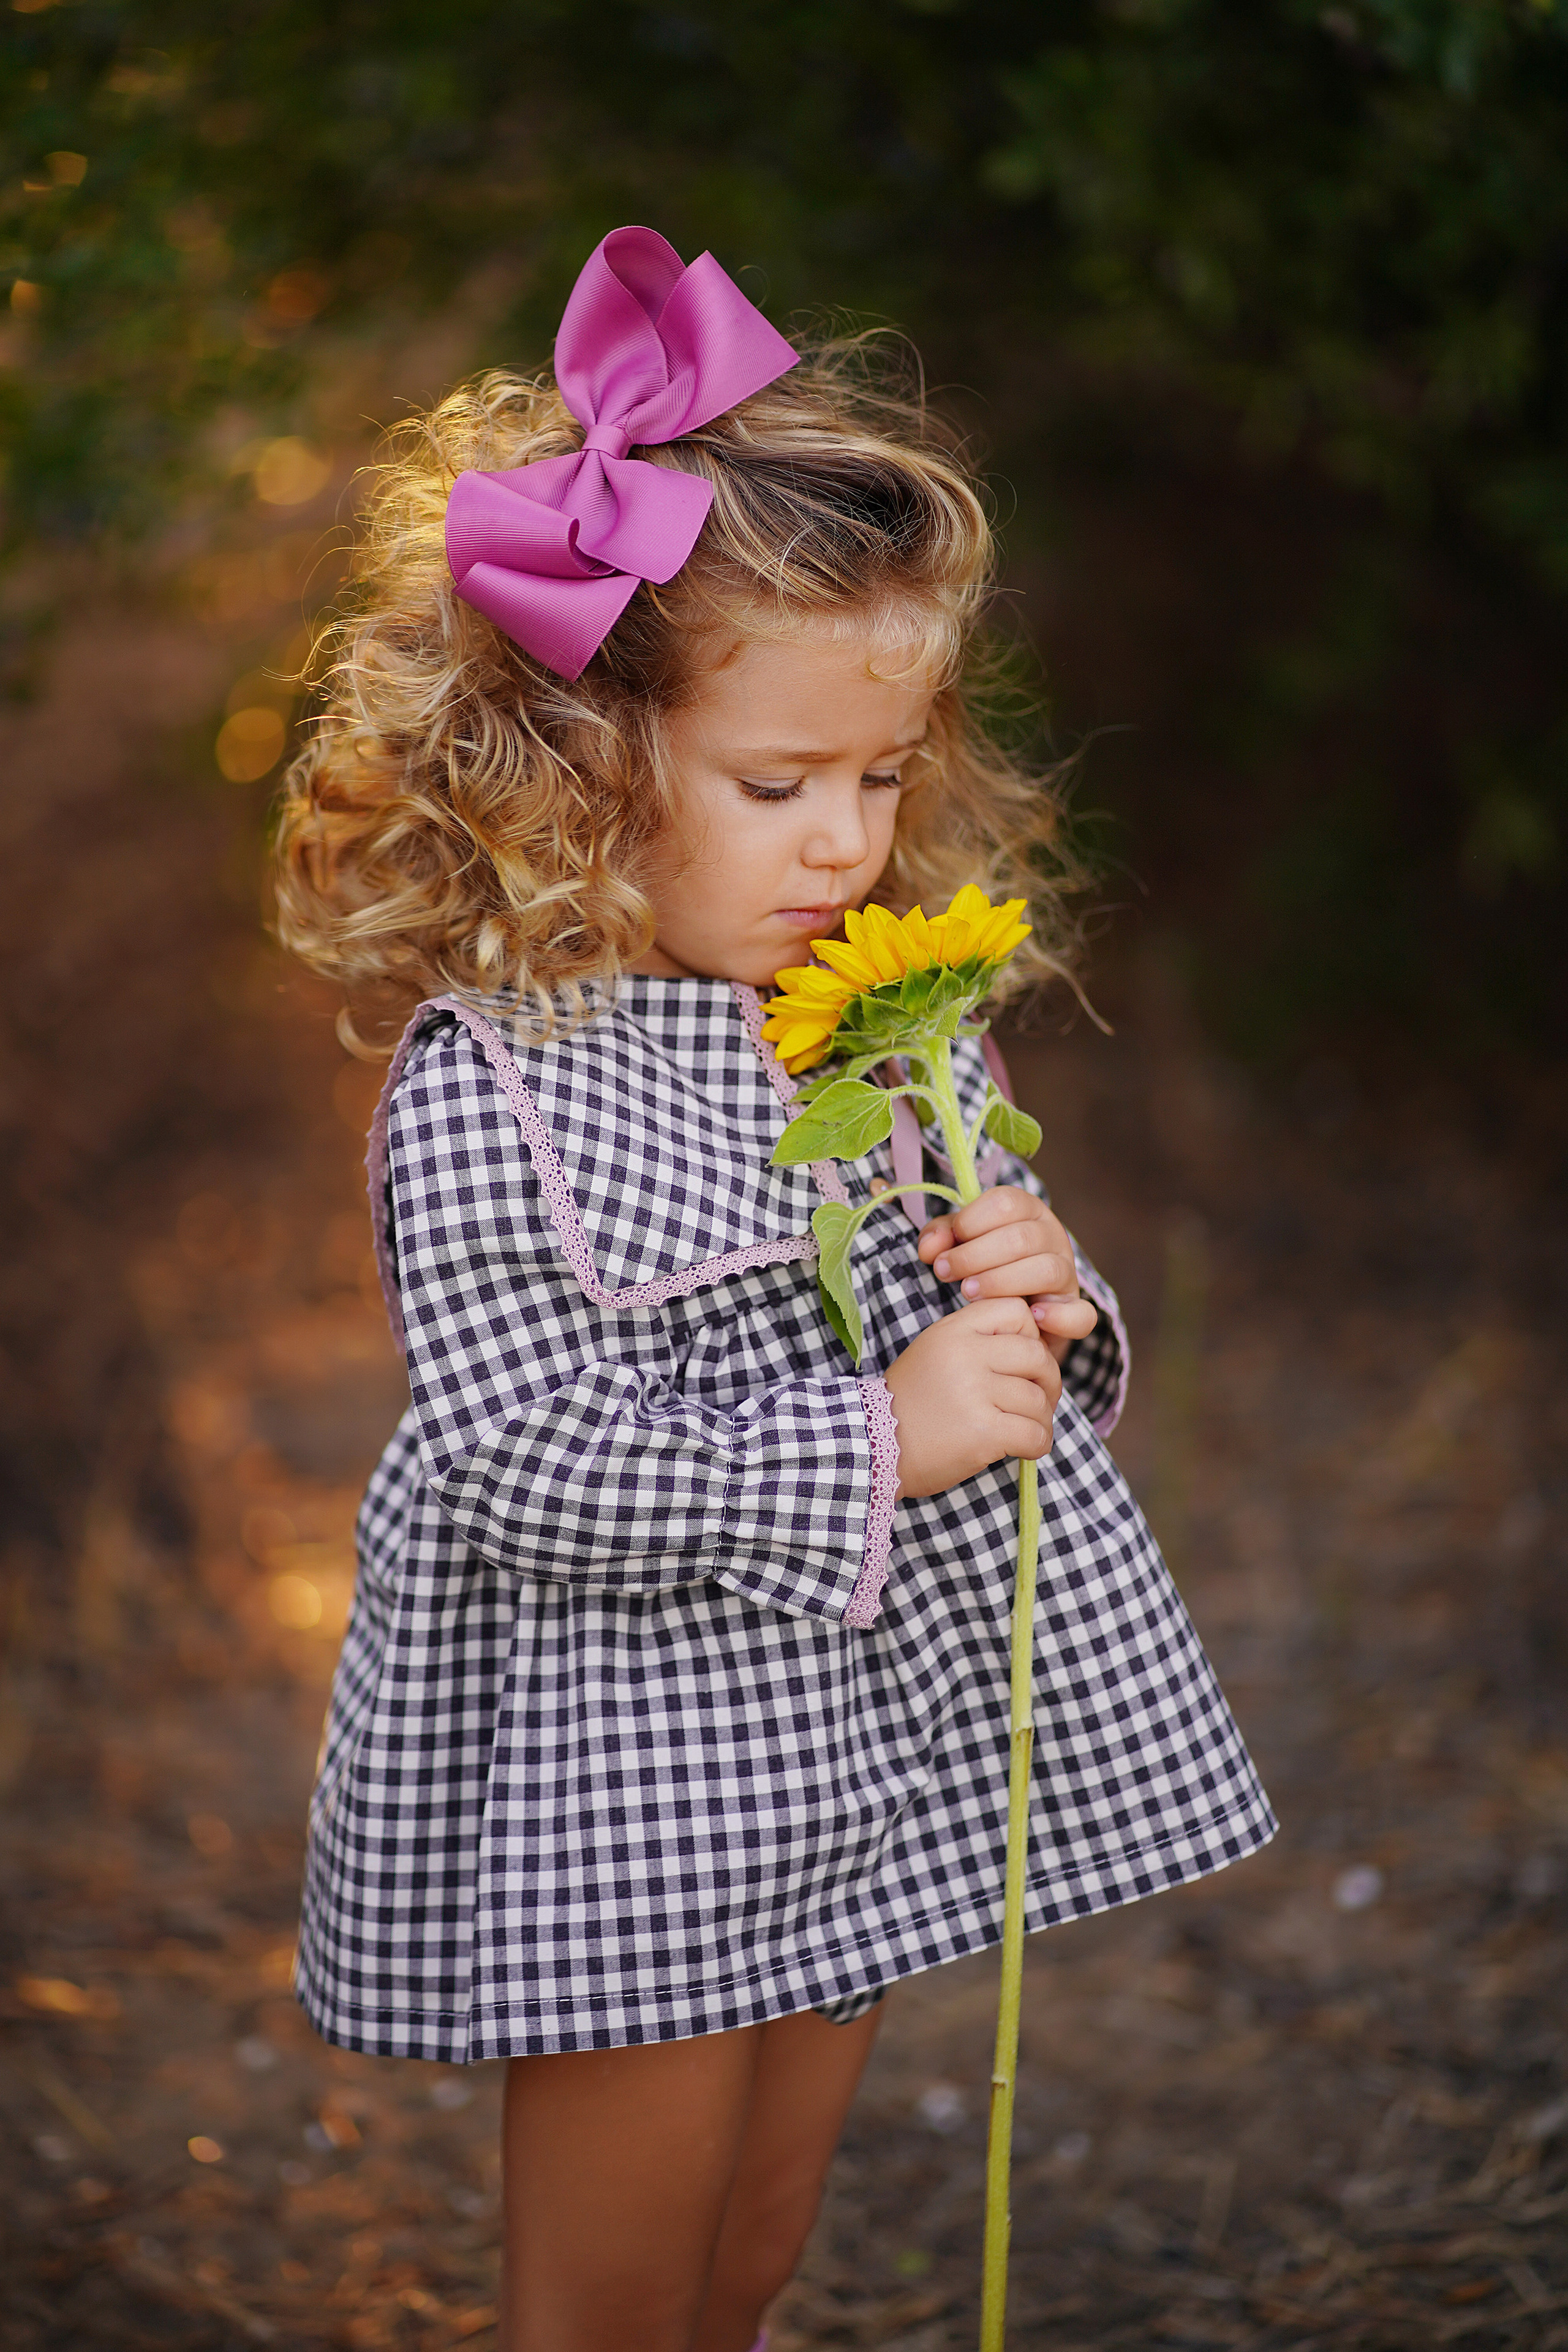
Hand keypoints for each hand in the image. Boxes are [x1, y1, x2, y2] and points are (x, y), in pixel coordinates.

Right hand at [883, 1298, 1059, 1498]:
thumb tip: (1036, 1348)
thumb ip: (976, 1341)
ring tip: (1026, 1430)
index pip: (1017, 1311)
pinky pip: (1035, 1434)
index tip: (1020, 1364)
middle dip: (1048, 1381)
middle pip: (1037, 1356)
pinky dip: (1038, 1445)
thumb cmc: (910, 1404)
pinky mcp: (984, 1432)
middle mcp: (965, 1355)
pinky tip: (1025, 1450)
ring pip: (1038, 1400)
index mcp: (953, 1331)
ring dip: (1041, 1420)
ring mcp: (975, 1393)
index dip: (1030, 1336)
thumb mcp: (934, 1353)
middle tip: (1040, 1401)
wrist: (873, 1447)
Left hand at [916, 1185, 1097, 1364]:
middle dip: (976, 1256)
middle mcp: (1053, 1237)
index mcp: (1027, 1211)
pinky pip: (1080, 1314)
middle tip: (944, 1273)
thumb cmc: (983, 1265)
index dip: (971, 1222)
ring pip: (1047, 1270)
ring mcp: (1068, 1274)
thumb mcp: (960, 1243)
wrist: (1009, 1310)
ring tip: (968, 1294)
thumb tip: (930, 1248)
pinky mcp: (1073, 1310)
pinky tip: (1032, 1317)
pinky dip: (1058, 1317)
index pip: (1006, 1202)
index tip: (942, 1248)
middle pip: (1022, 1238)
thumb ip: (943, 1237)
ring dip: (1002, 1282)